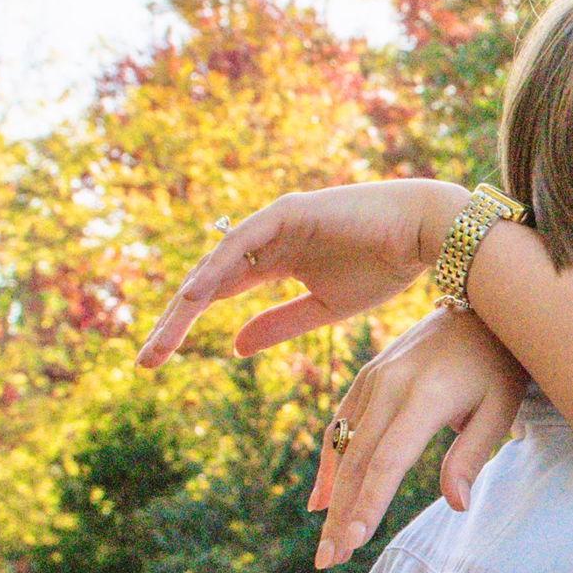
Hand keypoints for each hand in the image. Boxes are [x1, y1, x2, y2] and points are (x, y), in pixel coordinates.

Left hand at [136, 180, 469, 368]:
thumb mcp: (326, 309)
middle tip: (145, 360)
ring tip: (162, 338)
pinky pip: (241, 243)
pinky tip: (195, 298)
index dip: (188, 325)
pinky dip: (217, 269)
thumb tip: (235, 348)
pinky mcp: (286, 212)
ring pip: (217, 265)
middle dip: (176, 321)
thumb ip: (280, 324)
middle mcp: (266, 240)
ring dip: (187, 303)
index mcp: (276, 260)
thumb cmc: (386, 266)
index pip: (219, 293)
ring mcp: (273, 223)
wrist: (426, 233)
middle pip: (208, 282)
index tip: (159, 360)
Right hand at [311, 306, 529, 566]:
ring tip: (327, 543)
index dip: (368, 505)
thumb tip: (457, 505)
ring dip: (331, 497)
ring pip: (343, 446)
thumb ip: (471, 455)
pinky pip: (340, 424)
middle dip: (341, 514)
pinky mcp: (368, 376)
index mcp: (424, 397)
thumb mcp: (500, 408)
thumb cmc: (500, 364)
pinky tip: (319, 500)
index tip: (352, 543)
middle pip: (356, 461)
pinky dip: (328, 464)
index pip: (387, 462)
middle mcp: (389, 386)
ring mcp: (373, 379)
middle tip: (330, 561)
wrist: (482, 304)